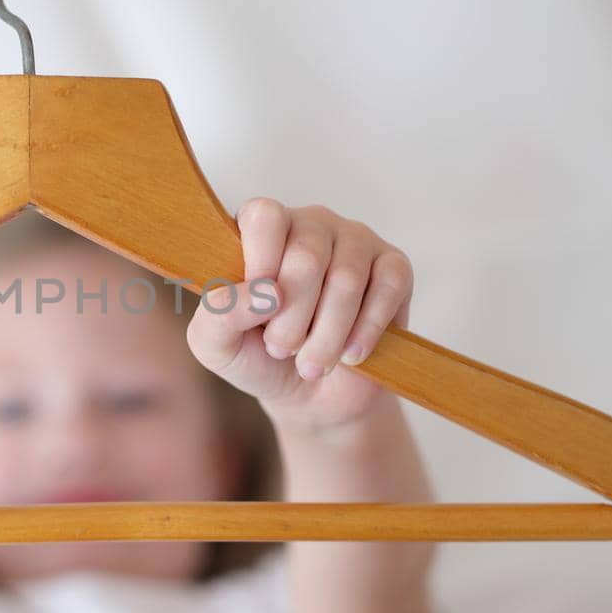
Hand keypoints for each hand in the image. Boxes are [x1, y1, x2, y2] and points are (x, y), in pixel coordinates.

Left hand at [186, 199, 413, 433]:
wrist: (311, 395)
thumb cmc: (260, 356)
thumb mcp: (217, 344)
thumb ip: (220, 314)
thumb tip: (261, 293)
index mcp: (261, 230)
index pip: (264, 216)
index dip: (262, 265)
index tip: (260, 312)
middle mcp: (309, 224)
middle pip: (306, 256)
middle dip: (292, 319)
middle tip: (282, 349)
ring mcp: (354, 240)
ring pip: (347, 278)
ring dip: (327, 335)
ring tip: (312, 363)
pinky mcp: (394, 266)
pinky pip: (389, 286)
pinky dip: (366, 330)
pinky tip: (350, 355)